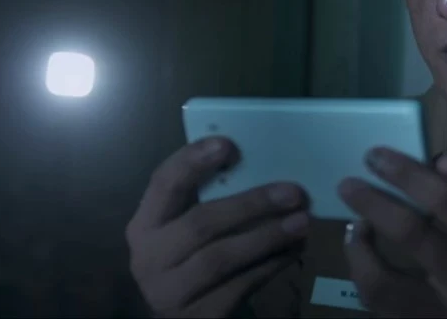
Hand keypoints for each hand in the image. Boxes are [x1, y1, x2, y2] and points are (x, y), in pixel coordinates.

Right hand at [126, 137, 311, 317]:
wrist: (186, 316)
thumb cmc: (192, 259)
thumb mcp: (189, 228)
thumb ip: (210, 200)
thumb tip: (261, 164)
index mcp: (145, 224)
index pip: (163, 184)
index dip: (192, 161)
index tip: (228, 144)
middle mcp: (148, 257)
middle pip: (201, 223)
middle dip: (251, 204)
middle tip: (294, 192)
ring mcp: (169, 291)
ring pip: (221, 257)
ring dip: (267, 236)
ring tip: (302, 222)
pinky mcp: (198, 316)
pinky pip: (240, 286)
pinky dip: (271, 265)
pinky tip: (293, 249)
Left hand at [337, 149, 446, 317]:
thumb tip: (443, 162)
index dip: (409, 175)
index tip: (377, 156)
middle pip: (413, 234)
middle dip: (375, 203)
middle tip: (348, 182)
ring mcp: (443, 314)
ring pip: (384, 279)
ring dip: (361, 242)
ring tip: (353, 218)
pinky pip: (376, 298)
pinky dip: (360, 266)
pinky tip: (357, 241)